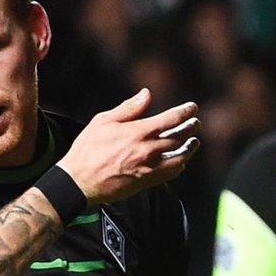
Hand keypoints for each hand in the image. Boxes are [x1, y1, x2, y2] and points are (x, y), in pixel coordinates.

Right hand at [55, 88, 200, 206]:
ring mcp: (149, 168)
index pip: (171, 119)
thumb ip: (129, 108)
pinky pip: (170, 173)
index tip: (192, 108)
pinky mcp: (146, 182)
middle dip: (190, 128)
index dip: (185, 112)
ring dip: (189, 148)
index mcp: (138, 132)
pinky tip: (180, 162)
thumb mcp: (104, 121)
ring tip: (194, 142)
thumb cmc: (88, 148)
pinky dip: (179, 166)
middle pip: (179, 137)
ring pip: (179, 157)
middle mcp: (148, 150)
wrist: (80, 181)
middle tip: (196, 123)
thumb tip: (147, 94)